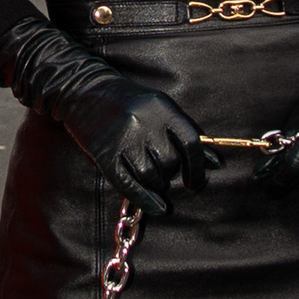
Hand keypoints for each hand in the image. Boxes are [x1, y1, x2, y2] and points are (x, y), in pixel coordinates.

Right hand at [0, 8, 207, 218]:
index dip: (198, 168)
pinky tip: (156, 207)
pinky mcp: (106, 156)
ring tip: (152, 177)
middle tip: (164, 171)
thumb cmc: (128, 102)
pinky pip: (130, 185)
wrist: (84, 91)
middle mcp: (144, 124)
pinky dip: (146, 200)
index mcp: (162, 109)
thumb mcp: (160, 107)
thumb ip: (185, 133)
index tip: (197, 183)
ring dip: (157, 184)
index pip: (190, 143)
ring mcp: (123, 140)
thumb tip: (214, 164)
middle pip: (171, 163)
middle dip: (171, 173)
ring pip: (152, 176)